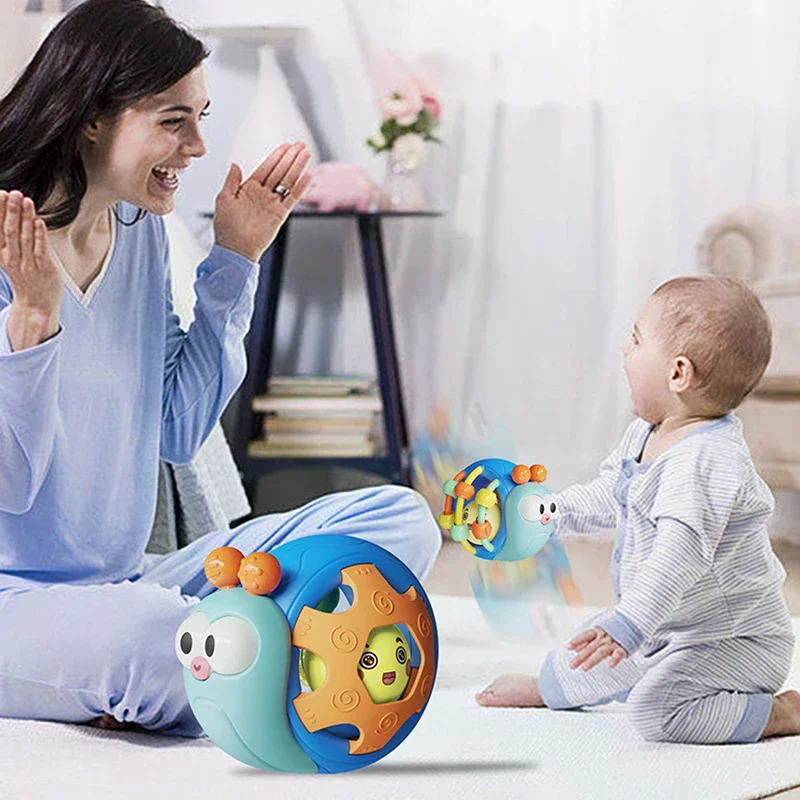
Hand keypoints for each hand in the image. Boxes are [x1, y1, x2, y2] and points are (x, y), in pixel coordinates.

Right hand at [0, 190, 63, 315]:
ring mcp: (28, 264)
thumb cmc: (25, 275)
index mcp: (1, 254)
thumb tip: (7, 210)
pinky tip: (40, 221)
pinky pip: (40, 250)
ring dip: (25, 218)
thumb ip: (7, 236)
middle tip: (13, 193)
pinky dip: (40, 235)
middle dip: (10, 211)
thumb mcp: (9, 256)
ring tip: (27, 201)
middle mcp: (11, 258)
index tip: (0, 193)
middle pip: (9, 231)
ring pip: (25, 238)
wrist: (36, 304)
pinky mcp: (44, 269)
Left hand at [213, 142, 312, 262]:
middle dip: (290, 157)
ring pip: (287, 181)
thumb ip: (231, 181)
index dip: (276, 156)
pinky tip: (308, 176)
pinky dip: (301, 188)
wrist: (235, 249)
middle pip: (280, 171)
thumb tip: (235, 164)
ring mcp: (272, 204)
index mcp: (249, 188)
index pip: (266, 168)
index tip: (286, 145)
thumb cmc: (226, 227)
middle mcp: (263, 194)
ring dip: (297, 167)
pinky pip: (292, 198)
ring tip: (306, 154)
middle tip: (300, 145)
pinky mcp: (280, 214)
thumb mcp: (224, 199)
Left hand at [568, 626, 627, 670]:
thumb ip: (587, 641)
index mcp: (597, 632)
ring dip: (592, 660)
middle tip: (572, 665)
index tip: (568, 647)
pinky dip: (615, 659)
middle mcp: (604, 637)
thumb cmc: (612, 632)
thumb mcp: (598, 634)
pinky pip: (618, 654)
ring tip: (584, 668)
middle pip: (590, 647)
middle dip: (580, 657)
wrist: (631, 625)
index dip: (577, 640)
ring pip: (601, 652)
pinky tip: (610, 665)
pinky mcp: (623, 649)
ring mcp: (613, 643)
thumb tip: (575, 649)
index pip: (585, 635)